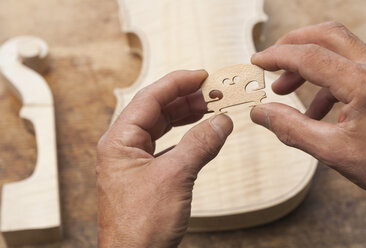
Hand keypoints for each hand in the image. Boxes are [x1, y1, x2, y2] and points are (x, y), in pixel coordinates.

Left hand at [96, 70, 232, 246]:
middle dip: (185, 99)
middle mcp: (123, 147)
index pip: (149, 99)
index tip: (200, 75)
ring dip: (186, 116)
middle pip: (156, 110)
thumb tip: (221, 121)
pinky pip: (167, 146)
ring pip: (162, 127)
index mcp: (119, 141)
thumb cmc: (140, 226)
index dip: (177, 83)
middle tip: (211, 92)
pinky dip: (186, 138)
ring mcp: (134, 161)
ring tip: (209, 108)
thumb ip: (200, 144)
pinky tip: (200, 133)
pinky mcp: (147, 175)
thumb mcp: (175, 177)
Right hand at [251, 21, 365, 191]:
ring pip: (338, 51)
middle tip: (272, 61)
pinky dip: (324, 83)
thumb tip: (260, 113)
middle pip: (328, 36)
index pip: (310, 56)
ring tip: (284, 89)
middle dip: (293, 45)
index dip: (278, 56)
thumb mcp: (333, 151)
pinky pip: (348, 71)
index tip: (258, 61)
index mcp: (364, 84)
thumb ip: (291, 129)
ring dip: (307, 66)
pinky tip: (313, 110)